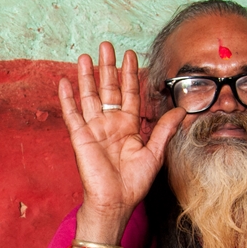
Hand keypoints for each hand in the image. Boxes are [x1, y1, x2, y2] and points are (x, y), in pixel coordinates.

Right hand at [58, 42, 184, 227]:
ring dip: (86, 76)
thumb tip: (182, 110)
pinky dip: (67, 98)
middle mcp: (110, 123)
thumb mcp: (155, 154)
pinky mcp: (80, 137)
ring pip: (89, 96)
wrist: (115, 202)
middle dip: (107, 67)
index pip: (129, 93)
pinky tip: (64, 81)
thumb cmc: (134, 183)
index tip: (129, 54)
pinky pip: (72, 113)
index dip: (129, 74)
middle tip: (106, 45)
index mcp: (128, 126)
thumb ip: (164, 129)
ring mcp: (93, 128)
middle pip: (108, 88)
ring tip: (84, 56)